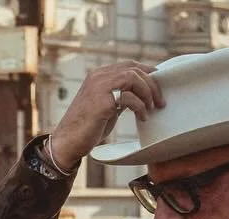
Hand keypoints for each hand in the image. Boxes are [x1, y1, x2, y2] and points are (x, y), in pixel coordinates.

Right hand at [46, 61, 163, 171]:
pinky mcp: (102, 102)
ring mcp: (99, 87)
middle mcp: (98, 76)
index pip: (129, 65)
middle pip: (134, 69)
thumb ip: (119, 96)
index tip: (159, 83)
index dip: (147, 71)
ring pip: (134, 78)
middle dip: (152, 84)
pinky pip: (129, 98)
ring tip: (152, 108)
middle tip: (160, 101)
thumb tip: (140, 93)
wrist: (68, 143)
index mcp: (98, 75)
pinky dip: (140, 107)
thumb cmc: (86, 128)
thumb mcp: (106, 106)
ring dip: (148, 93)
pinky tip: (142, 117)